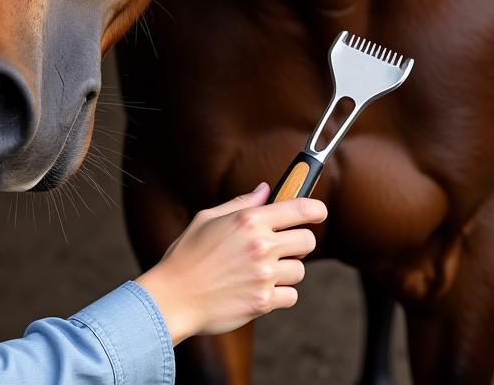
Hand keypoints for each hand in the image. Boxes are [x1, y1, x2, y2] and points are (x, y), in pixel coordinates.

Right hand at [135, 183, 325, 342]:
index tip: (319, 212)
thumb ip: (241, 203)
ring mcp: (264, 275)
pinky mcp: (264, 302)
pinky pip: (291, 296)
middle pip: (307, 241)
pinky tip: (259, 289)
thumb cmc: (187, 254)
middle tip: (282, 246)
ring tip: (262, 271)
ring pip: (300, 270)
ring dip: (286, 270)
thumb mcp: (208, 218)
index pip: (298, 209)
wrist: (174, 296)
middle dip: (298, 242)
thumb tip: (264, 190)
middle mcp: (260, 245)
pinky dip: (280, 294)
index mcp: (248, 220)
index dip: (316, 209)